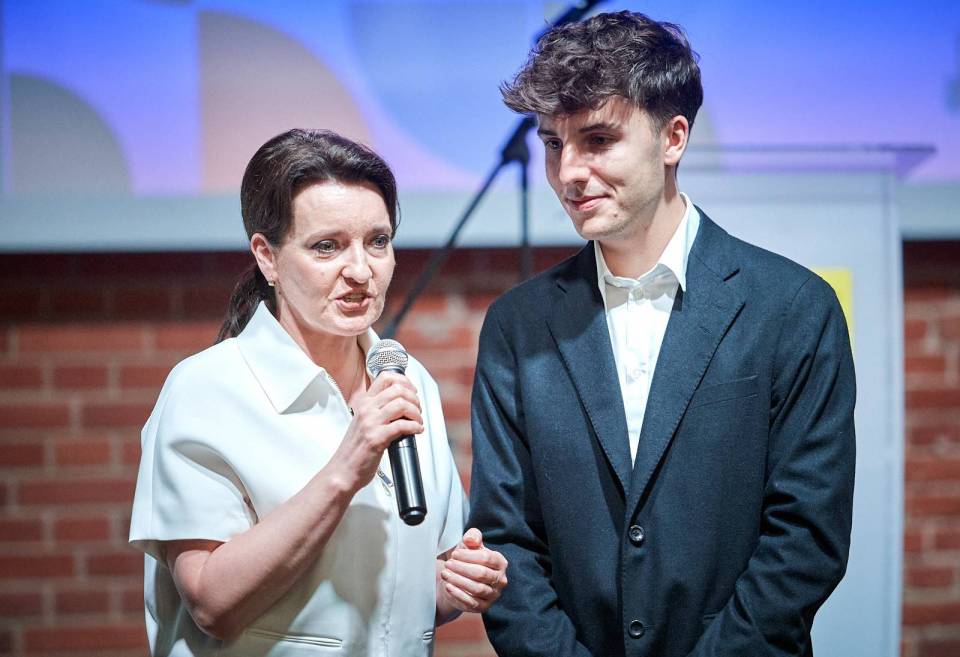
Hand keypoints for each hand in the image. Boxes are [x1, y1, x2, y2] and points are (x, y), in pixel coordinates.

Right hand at [329, 372, 422, 491]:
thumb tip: (402, 404)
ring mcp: (370, 423)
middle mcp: (366, 410)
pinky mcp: (376, 439)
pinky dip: (415, 427)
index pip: (385, 378)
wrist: (342, 470)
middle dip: (414, 399)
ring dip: (416, 413)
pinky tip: (416, 431)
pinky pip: (402, 426)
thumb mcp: (362, 422)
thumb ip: (377, 411)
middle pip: (398, 389)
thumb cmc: (354, 450)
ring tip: (418, 421)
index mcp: (364, 403)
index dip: (405, 381)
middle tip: (418, 409)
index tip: (413, 391)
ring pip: (402, 405)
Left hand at [439, 528, 507, 613]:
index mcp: (500, 563)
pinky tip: (448, 586)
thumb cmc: (468, 559)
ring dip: (458, 581)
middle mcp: (500, 580)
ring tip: (445, 574)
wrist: (461, 578)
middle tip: (448, 564)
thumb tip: (471, 540)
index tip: (455, 554)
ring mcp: (493, 595)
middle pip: (481, 574)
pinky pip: (471, 602)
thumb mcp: (469, 544)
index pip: (487, 558)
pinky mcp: (484, 607)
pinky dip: (458, 594)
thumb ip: (472, 537)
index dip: (469, 556)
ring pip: (476, 589)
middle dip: (462, 568)